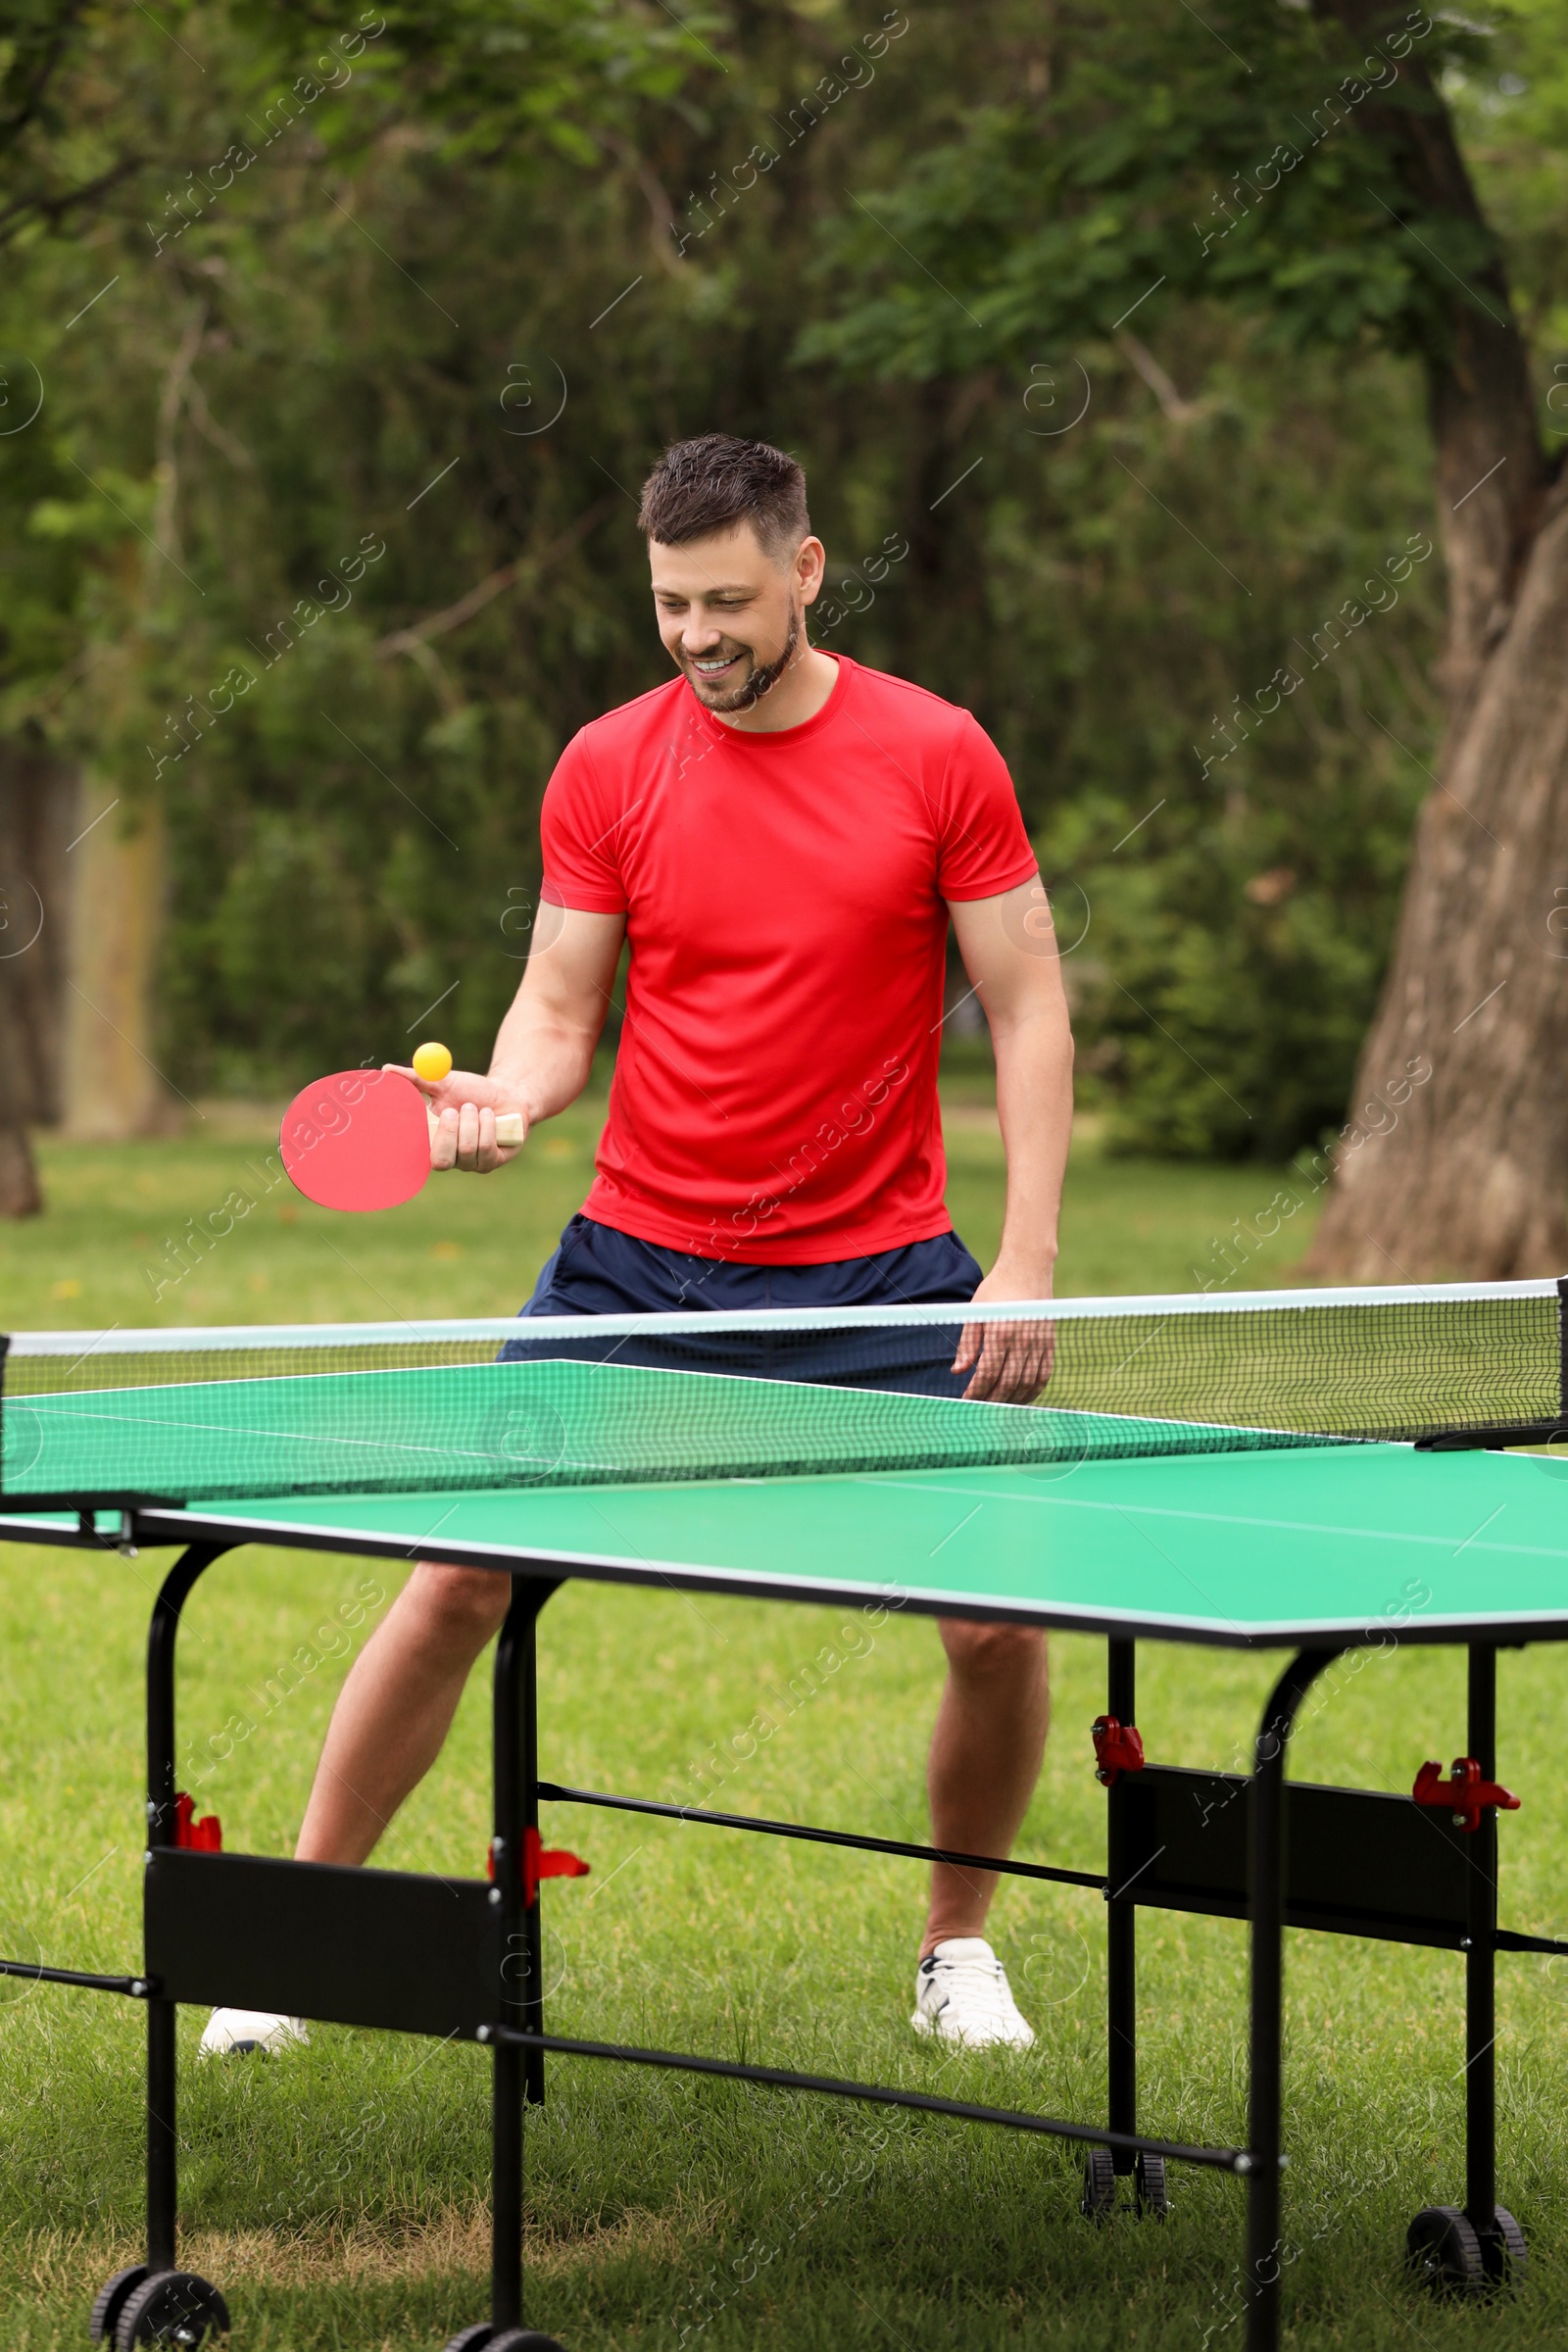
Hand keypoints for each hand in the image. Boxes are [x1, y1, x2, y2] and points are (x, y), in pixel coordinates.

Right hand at [386, 1064, 527, 1174]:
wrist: (507, 1093)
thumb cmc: (471, 1090)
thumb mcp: (443, 1082)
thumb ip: (416, 1079)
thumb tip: (386, 1070)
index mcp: (430, 1140)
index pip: (414, 1153)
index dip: (411, 1144)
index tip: (416, 1122)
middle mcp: (448, 1157)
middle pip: (439, 1161)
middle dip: (448, 1132)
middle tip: (454, 1109)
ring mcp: (470, 1163)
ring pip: (465, 1149)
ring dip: (472, 1121)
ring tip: (476, 1107)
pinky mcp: (491, 1162)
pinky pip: (486, 1149)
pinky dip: (488, 1126)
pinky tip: (490, 1115)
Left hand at [952, 1265, 1056, 1402]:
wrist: (1028, 1269)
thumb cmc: (997, 1290)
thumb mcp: (975, 1312)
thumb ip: (968, 1343)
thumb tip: (958, 1371)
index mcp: (1000, 1332)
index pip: (987, 1373)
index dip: (976, 1392)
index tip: (966, 1400)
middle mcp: (1022, 1340)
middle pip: (1007, 1383)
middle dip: (992, 1399)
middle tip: (980, 1407)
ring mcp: (1039, 1343)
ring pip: (1026, 1383)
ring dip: (1011, 1400)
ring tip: (998, 1405)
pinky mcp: (1049, 1343)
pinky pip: (1044, 1375)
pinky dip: (1033, 1391)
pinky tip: (1021, 1397)